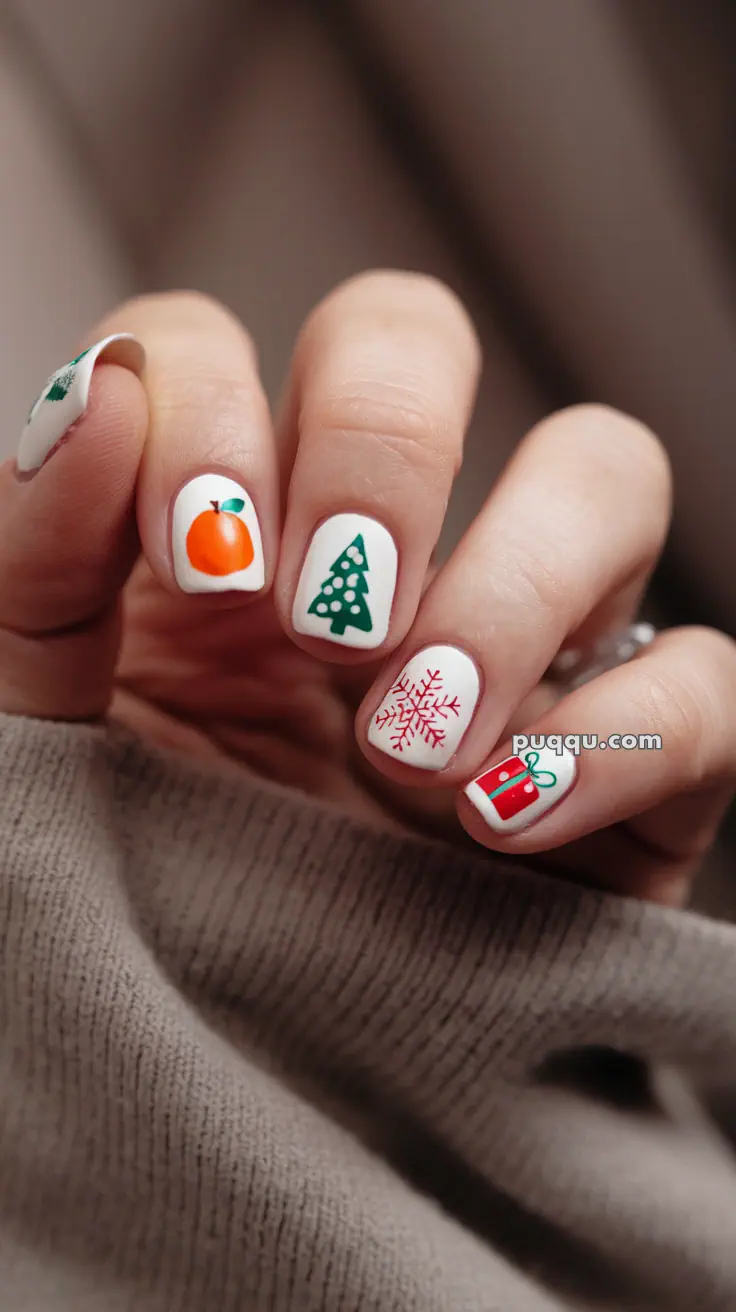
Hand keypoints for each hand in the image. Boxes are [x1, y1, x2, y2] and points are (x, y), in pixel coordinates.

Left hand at [4, 279, 734, 904]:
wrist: (237, 1104)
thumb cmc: (129, 907)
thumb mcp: (40, 739)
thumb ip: (34, 571)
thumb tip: (101, 400)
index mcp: (211, 528)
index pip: (213, 344)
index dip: (212, 408)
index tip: (201, 565)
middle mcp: (368, 551)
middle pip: (414, 337)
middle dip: (381, 445)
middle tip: (330, 621)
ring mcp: (517, 642)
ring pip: (607, 467)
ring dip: (518, 580)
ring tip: (413, 744)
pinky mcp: (629, 763)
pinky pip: (706, 685)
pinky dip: (625, 734)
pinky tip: (504, 822)